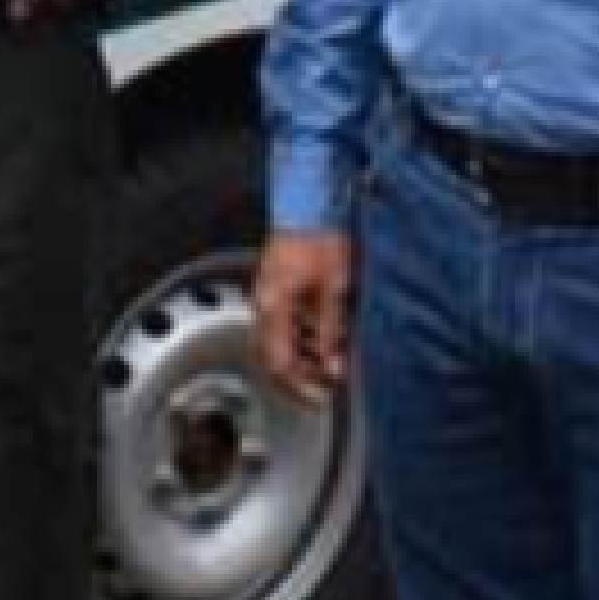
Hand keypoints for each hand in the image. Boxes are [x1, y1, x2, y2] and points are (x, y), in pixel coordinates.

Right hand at [253, 228, 357, 400]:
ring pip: (275, 341)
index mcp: (274, 307)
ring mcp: (265, 294)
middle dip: (298, 379)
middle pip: (272, 356)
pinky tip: (320, 341)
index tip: (321, 399)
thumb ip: (331, 332)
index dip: (301, 386)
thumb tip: (333, 368)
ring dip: (300, 359)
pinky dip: (298, 339)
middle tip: (323, 391)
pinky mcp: (273, 285)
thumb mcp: (336, 289)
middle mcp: (263, 303)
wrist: (310, 200)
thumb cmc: (322, 238)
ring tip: (328, 367)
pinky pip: (280, 324)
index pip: (280, 362)